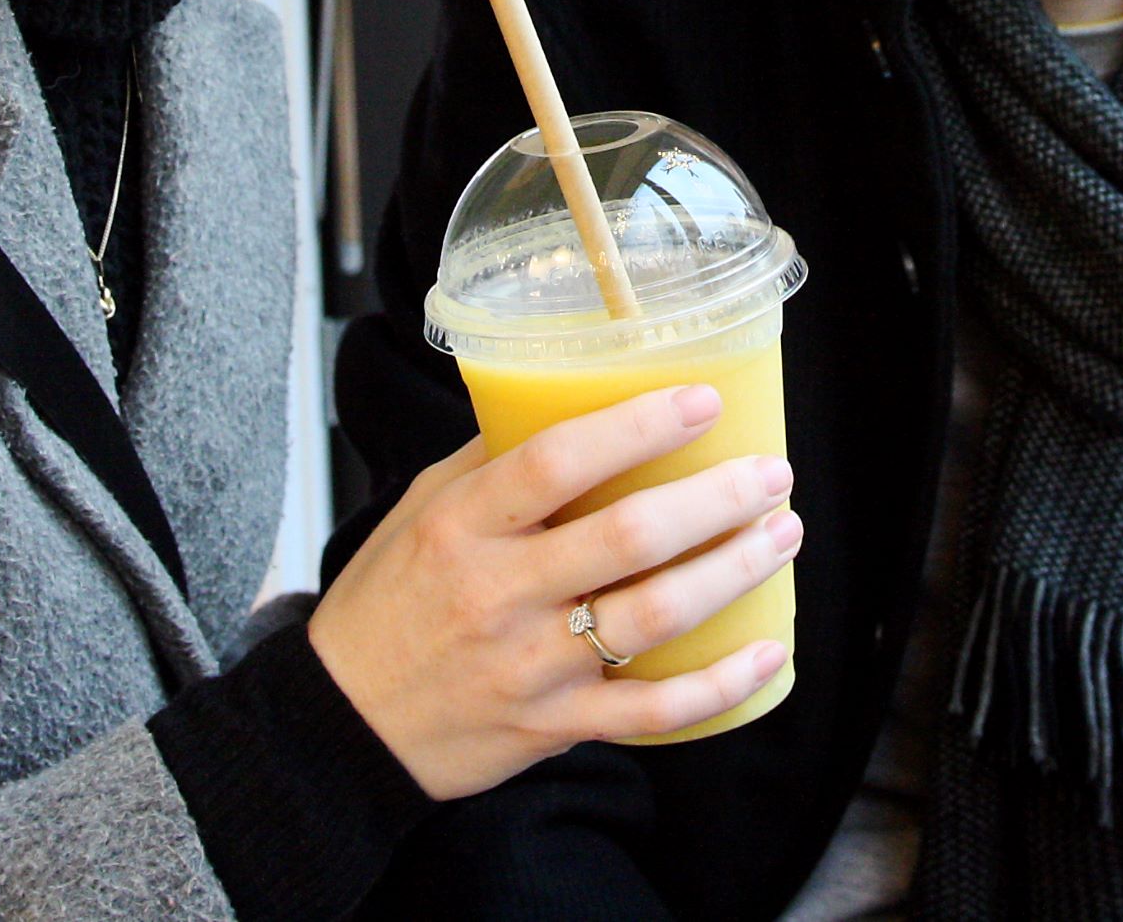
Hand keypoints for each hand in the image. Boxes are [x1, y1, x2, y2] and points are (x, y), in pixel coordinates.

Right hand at [309, 384, 798, 798]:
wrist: (340, 725)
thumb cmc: (387, 602)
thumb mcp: (420, 510)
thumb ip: (493, 461)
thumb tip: (568, 397)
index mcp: (461, 526)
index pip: (556, 462)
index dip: (637, 427)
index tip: (703, 400)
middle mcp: (496, 593)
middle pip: (625, 537)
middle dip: (715, 499)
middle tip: (772, 474)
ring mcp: (528, 666)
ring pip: (651, 617)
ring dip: (731, 572)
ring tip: (781, 536)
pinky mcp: (552, 726)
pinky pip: (651, 713)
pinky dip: (719, 685)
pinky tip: (766, 652)